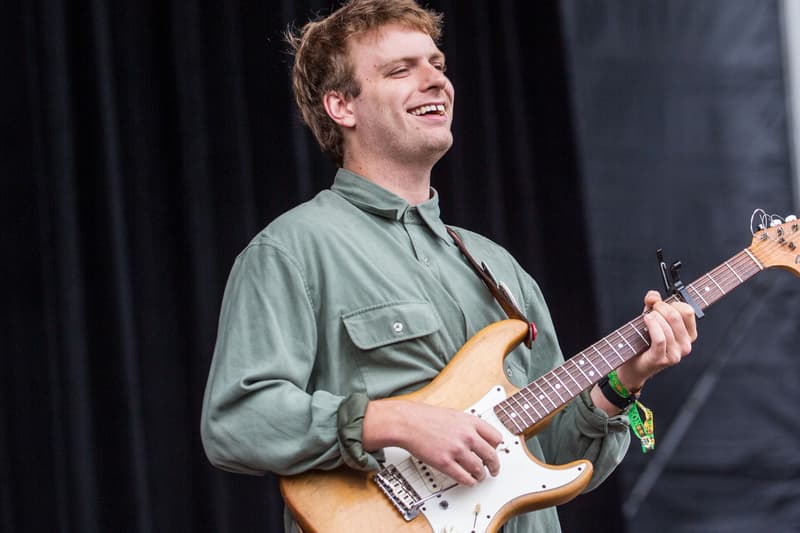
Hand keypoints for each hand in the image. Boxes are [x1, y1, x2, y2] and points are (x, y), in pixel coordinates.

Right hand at [363, 399, 501, 485]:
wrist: (407, 422)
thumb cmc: (426, 418)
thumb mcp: (454, 414)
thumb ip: (468, 426)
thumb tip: (479, 438)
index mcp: (470, 422)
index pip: (496, 437)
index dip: (497, 447)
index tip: (496, 451)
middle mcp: (466, 435)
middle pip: (491, 456)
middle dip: (494, 466)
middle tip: (494, 470)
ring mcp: (456, 450)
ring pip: (479, 469)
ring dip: (481, 476)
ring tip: (479, 477)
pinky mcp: (445, 463)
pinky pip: (464, 478)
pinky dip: (469, 482)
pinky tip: (468, 480)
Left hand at [615, 290, 697, 390]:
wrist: (634, 366)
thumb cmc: (645, 342)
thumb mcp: (651, 318)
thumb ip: (653, 303)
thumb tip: (653, 296)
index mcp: (689, 335)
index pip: (688, 311)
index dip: (672, 303)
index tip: (661, 304)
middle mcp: (686, 345)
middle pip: (676, 315)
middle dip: (660, 308)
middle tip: (651, 310)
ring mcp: (676, 354)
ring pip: (668, 325)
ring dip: (654, 317)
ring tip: (647, 318)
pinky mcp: (663, 359)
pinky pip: (660, 338)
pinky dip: (652, 326)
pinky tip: (646, 320)